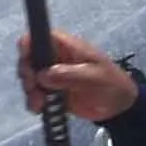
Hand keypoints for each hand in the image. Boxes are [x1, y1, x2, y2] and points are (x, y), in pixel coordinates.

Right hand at [17, 31, 139, 120]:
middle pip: (29, 58)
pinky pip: (35, 94)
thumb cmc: (110, 84)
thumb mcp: (92, 77)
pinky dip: (34, 102)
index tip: (26, 60)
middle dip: (27, 74)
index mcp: (66, 46)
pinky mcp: (52, 92)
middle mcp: (55, 57)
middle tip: (34, 88)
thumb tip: (42, 75)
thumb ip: (68, 75)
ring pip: (30, 78)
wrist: (119, 107)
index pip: (41, 36)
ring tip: (40, 104)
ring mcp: (52, 75)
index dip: (29, 44)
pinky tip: (40, 109)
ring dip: (30, 91)